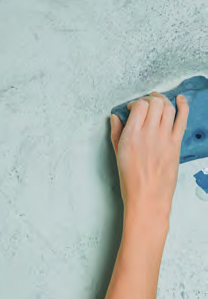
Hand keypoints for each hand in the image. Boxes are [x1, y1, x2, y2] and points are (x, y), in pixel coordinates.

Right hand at [109, 93, 187, 222]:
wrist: (147, 199)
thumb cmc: (131, 182)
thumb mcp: (118, 156)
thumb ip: (116, 134)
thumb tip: (115, 118)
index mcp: (131, 137)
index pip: (139, 106)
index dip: (136, 103)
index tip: (133, 107)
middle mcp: (149, 135)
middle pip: (155, 104)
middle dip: (150, 99)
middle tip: (147, 103)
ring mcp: (164, 139)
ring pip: (168, 108)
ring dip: (164, 100)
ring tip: (159, 101)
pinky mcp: (175, 145)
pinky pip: (182, 119)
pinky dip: (183, 106)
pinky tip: (181, 99)